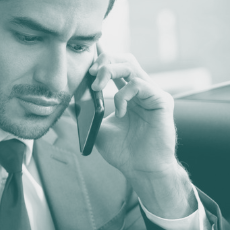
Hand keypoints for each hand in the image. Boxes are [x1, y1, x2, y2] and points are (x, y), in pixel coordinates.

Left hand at [89, 50, 195, 218]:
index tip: (85, 61)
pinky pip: (139, 84)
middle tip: (90, 73)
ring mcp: (152, 94)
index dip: (101, 58)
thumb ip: (88, 112)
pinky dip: (123, 94)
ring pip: (131, 65)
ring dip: (109, 71)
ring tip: (97, 87)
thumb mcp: (98, 128)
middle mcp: (142, 90)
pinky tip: (120, 111)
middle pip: (124, 59)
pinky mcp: (162, 101)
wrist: (141, 170)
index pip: (116, 66)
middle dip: (104, 61)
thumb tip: (68, 100)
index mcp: (128, 94)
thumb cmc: (123, 152)